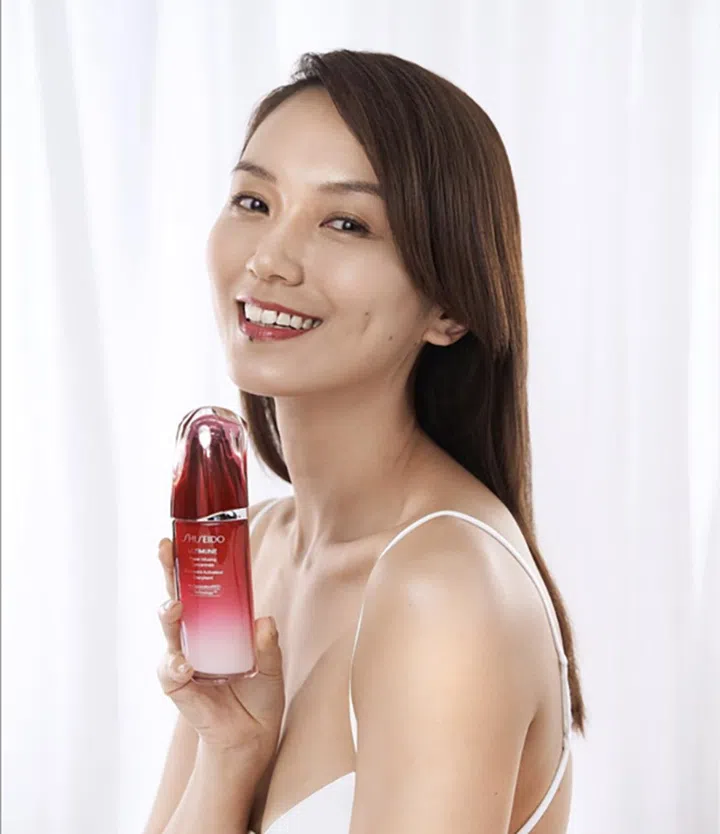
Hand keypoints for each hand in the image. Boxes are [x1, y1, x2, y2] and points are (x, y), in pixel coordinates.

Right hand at [155, 537, 285, 768]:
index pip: (199, 586)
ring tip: (176, 607)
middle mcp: (196, 636)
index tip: (179, 537)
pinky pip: (170, 672)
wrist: (252, 737)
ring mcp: (184, 659)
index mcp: (217, 624)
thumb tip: (265, 621)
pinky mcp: (179, 686)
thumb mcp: (272, 666)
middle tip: (164, 549)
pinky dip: (175, 666)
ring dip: (169, 614)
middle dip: (168, 571)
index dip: (188, 562)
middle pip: (176, 597)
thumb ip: (268, 646)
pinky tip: (184, 665)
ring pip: (169, 630)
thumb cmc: (259, 696)